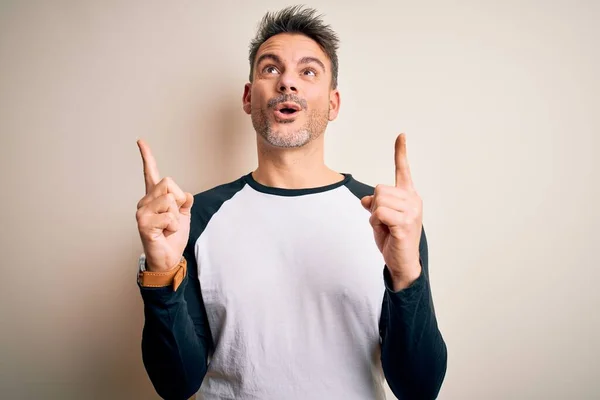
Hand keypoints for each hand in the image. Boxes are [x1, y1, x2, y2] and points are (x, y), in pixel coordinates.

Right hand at [135, 139, 193, 271]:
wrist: (168, 258)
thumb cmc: (173, 237)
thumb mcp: (184, 215)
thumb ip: (184, 201)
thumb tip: (186, 195)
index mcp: (154, 198)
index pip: (150, 173)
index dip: (147, 156)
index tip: (140, 141)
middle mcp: (144, 202)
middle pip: (169, 184)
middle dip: (179, 200)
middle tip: (174, 218)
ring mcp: (141, 212)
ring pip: (170, 200)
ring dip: (177, 216)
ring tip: (168, 227)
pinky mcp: (143, 223)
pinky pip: (169, 216)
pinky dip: (173, 226)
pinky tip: (165, 233)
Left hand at [361, 133, 422, 289]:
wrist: (402, 263)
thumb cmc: (392, 239)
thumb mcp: (380, 218)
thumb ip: (375, 204)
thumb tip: (365, 199)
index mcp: (409, 196)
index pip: (403, 170)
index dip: (401, 152)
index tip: (401, 135)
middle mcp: (413, 200)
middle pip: (379, 188)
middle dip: (374, 205)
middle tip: (383, 221)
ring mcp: (411, 212)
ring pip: (378, 200)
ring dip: (374, 216)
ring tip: (385, 227)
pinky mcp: (404, 223)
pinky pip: (379, 213)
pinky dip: (375, 222)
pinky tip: (385, 231)